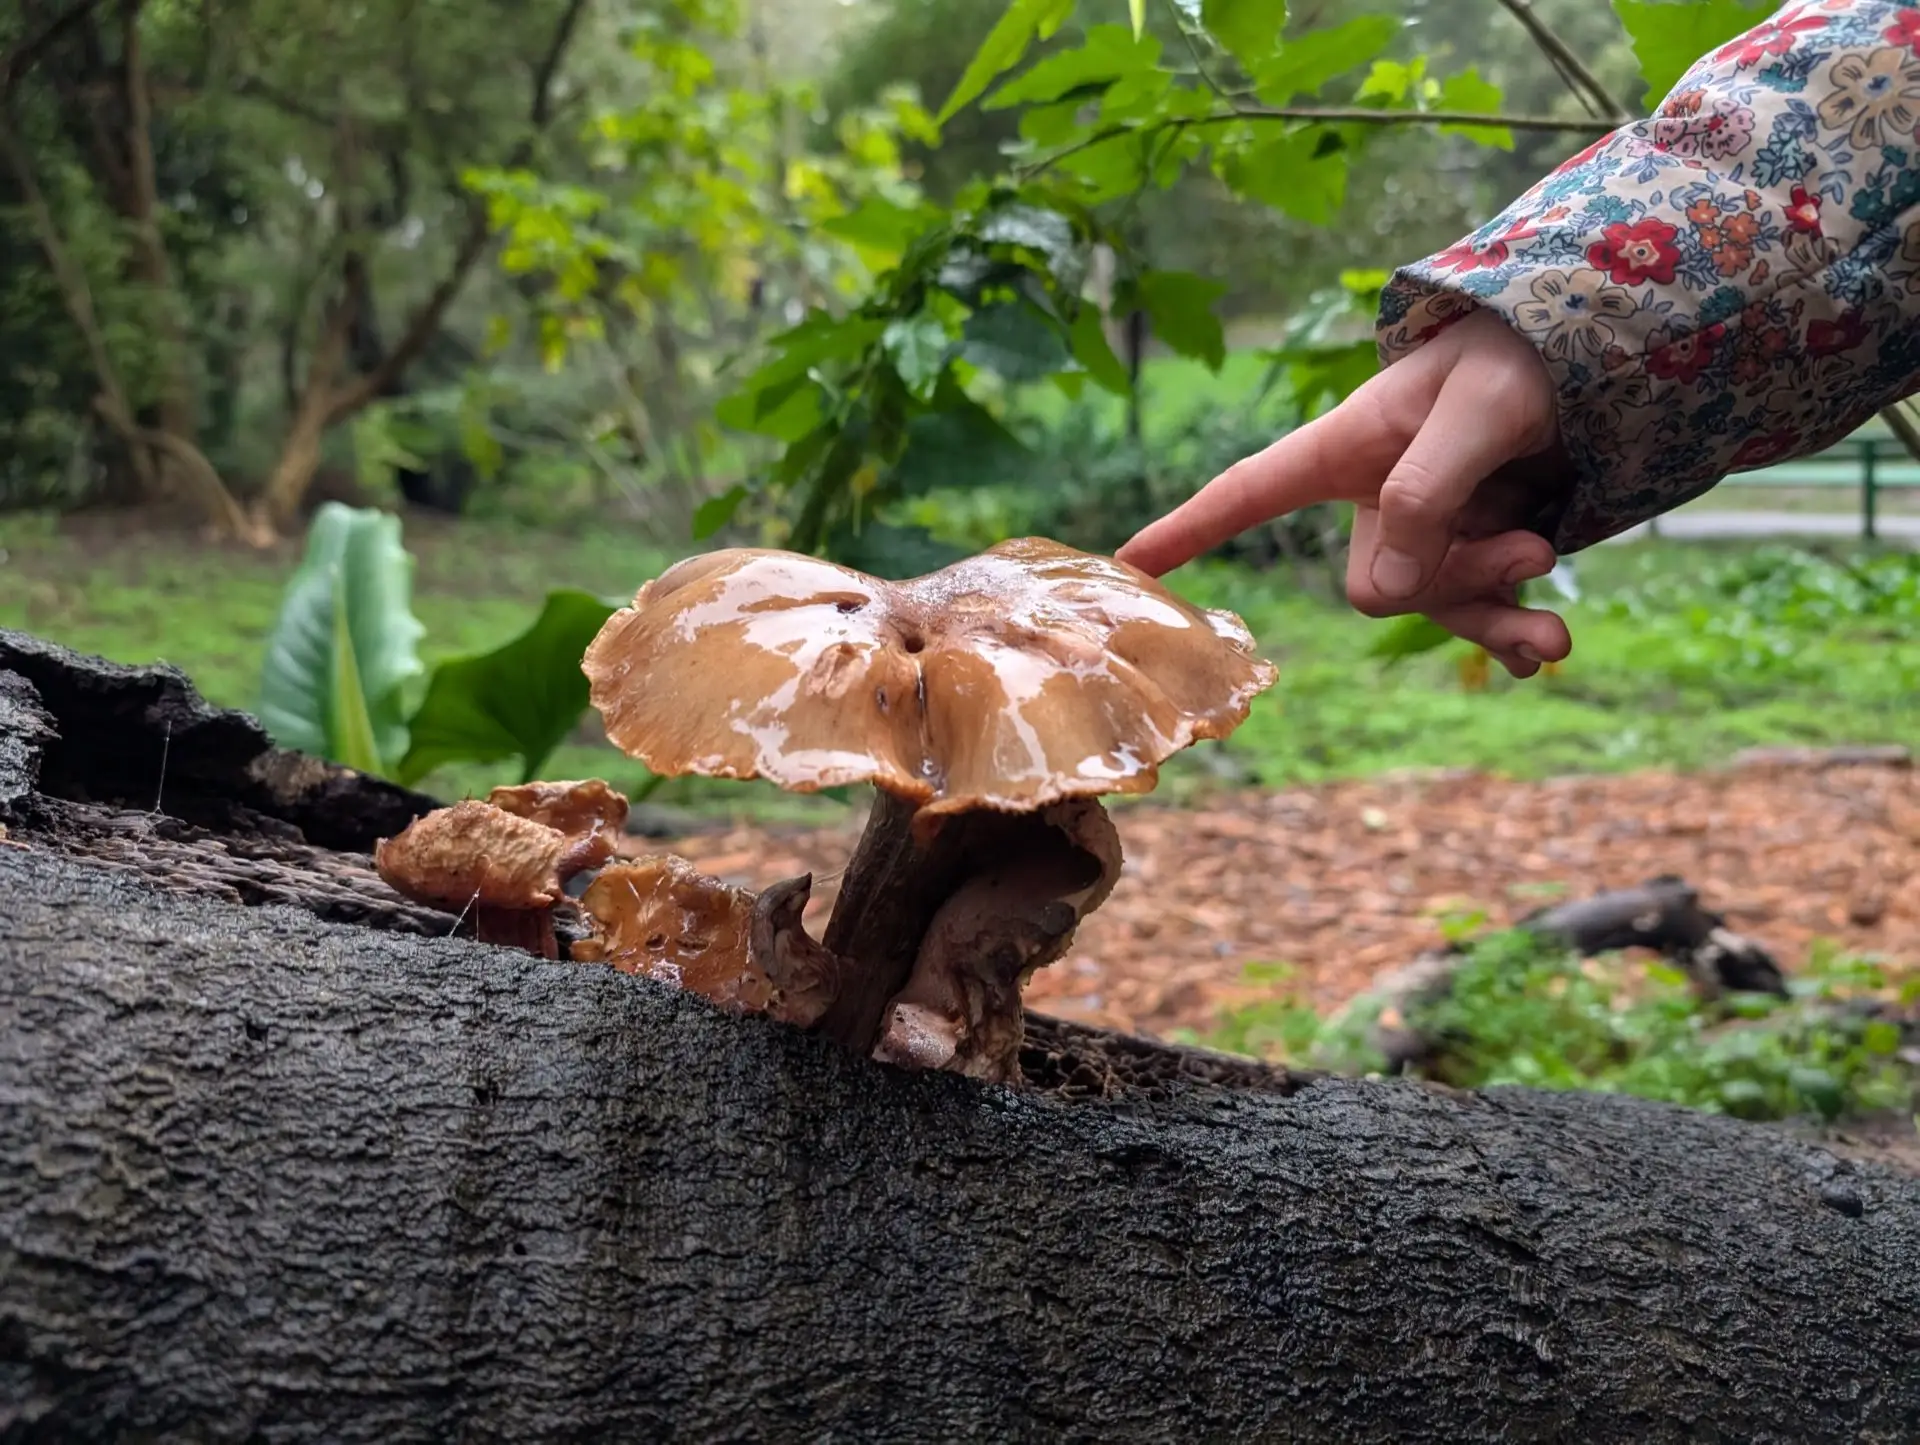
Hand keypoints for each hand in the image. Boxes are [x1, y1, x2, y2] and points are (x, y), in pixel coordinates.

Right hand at [1116, 309, 1573, 676]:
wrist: (1598, 352)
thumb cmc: (1524, 355)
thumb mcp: (1481, 409)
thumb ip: (1427, 493)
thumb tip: (1380, 594)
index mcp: (1348, 447)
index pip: (1249, 492)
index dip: (1188, 530)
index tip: (1128, 565)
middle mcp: (1377, 496)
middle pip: (1379, 581)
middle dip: (1458, 580)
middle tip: (1536, 545)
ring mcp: (1429, 528)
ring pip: (1433, 605)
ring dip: (1496, 615)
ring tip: (1557, 631)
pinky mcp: (1477, 546)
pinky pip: (1474, 610)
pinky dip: (1509, 633)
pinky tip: (1542, 651)